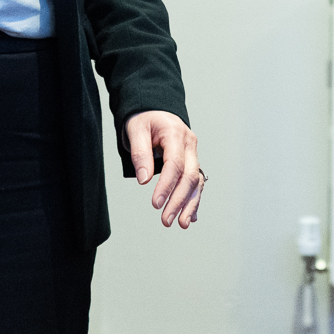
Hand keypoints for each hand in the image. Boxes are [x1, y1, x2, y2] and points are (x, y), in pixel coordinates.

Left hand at [126, 110, 202, 228]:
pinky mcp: (191, 162)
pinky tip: (190, 216)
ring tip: (180, 224)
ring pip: (196, 182)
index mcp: (176, 134)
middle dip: (178, 200)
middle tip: (166, 220)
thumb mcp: (136, 130)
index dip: (166, 186)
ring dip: (189, 204)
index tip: (156, 204)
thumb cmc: (145, 119)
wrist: (155, 109)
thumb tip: (144, 180)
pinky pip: (196, 182)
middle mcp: (189, 144)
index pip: (175, 164)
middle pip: (189, 176)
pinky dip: (193, 200)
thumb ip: (140, 154)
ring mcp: (193, 153)